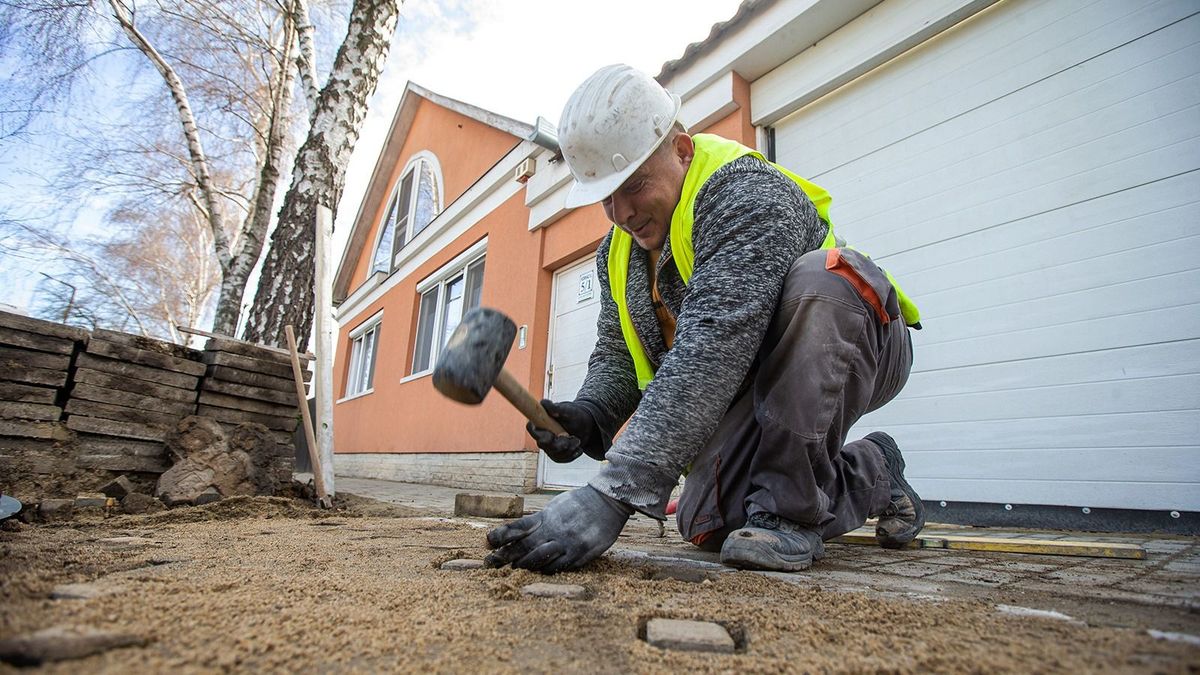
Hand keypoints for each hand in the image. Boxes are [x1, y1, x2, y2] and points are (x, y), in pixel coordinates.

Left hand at [484, 486, 632, 572]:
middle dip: (505, 556)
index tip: (488, 541)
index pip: (518, 526)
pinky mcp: (580, 554)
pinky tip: (539, 572)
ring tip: (514, 569)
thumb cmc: (579, 504)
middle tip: (490, 564)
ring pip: (539, 559)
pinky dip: (546, 570)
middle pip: (524, 546)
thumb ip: (539, 520)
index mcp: (547, 516)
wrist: (608, 502)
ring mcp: (567, 543)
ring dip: (524, 565)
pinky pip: (559, 567)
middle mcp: (554, 529)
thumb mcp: (556, 506)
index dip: (501, 535)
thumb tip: (517, 532)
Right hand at [527, 400, 599, 462]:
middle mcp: (542, 435)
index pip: (531, 428)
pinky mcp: (557, 454)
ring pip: (554, 454)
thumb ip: (555, 407)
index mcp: (540, 422)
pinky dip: (572, 455)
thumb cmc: (574, 415)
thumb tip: (543, 403)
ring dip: (568, 448)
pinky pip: (562, 459)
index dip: (539, 434)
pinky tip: (578, 448)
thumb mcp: (567, 410)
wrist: (585, 425)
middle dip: (558, 443)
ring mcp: (549, 446)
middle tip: (569, 437)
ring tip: (577, 440)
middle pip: (543, 445)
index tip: (551, 434)